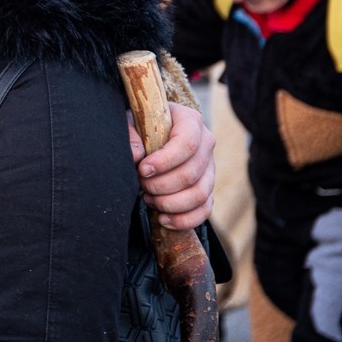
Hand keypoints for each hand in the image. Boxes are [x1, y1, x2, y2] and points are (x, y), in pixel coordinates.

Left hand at [128, 102, 213, 229]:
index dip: (164, 161)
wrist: (156, 128)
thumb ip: (131, 135)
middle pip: (191, 174)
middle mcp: (206, 144)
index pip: (186, 144)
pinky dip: (184, 219)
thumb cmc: (143, 123)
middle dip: (161, 185)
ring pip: (199, 195)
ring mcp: (210, 167)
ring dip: (170, 203)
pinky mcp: (208, 187)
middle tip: (141, 185)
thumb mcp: (133, 121)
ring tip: (148, 199)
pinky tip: (163, 219)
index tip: (142, 170)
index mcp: (190, 122)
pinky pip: (204, 210)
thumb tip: (136, 156)